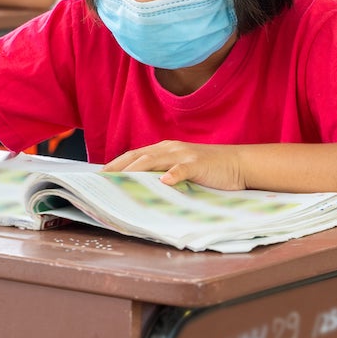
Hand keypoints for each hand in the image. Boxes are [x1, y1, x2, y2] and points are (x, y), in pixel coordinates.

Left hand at [101, 140, 245, 189]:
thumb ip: (161, 175)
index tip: (98, 176)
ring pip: (154, 160)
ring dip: (136, 170)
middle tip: (100, 180)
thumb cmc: (207, 170)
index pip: (133, 156)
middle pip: (137, 156)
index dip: (115, 165)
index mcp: (163, 150)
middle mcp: (169, 149)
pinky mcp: (198, 163)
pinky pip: (183, 168)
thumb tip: (138, 188)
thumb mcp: (180, 171)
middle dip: (117, 167)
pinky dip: (173, 174)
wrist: (238, 163)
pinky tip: (164, 182)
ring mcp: (184, 155)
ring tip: (120, 180)